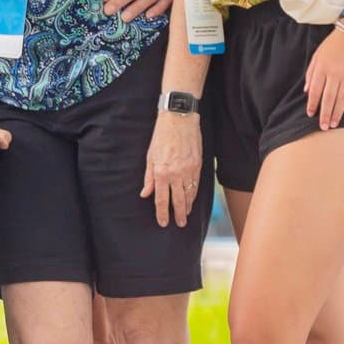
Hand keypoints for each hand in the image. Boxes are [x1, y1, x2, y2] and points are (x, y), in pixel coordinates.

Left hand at [139, 112, 201, 227]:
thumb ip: (148, 178)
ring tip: (186, 214)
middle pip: (177, 200)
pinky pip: (196, 184)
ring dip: (187, 206)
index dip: (162, 213)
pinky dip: (194, 194)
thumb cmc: (161, 136)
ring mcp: (188, 170)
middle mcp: (175, 174)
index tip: (163, 222)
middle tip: (180, 224)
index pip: (161, 199)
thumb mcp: (150, 157)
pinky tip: (192, 199)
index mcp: (161, 172)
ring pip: (189, 194)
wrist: (178, 119)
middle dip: (178, 215)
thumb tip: (145, 194)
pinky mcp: (197, 165)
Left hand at [304, 28, 343, 129]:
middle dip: (325, 114)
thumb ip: (311, 74)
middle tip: (323, 127)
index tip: (311, 114)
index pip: (316, 90)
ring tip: (334, 124)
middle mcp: (335, 74)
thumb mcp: (317, 56)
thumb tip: (307, 91)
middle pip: (329, 98)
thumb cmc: (332, 44)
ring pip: (342, 98)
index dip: (312, 104)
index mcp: (322, 68)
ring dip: (337, 112)